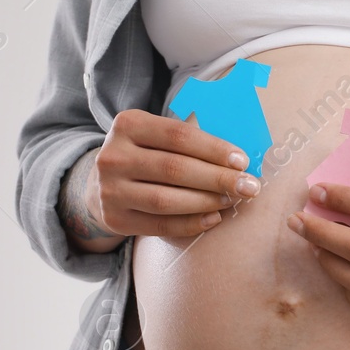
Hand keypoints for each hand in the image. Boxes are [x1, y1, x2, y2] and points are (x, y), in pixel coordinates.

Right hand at [68, 109, 261, 243]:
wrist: (100, 185)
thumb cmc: (145, 155)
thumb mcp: (156, 135)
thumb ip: (189, 139)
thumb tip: (239, 157)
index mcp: (128, 124)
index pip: (178, 135)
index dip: (214, 148)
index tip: (243, 161)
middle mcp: (114, 156)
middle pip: (174, 168)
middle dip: (218, 178)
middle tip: (249, 186)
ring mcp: (110, 190)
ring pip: (167, 200)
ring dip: (206, 202)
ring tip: (232, 201)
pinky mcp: (115, 219)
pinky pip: (160, 225)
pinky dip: (191, 223)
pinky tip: (213, 218)